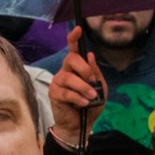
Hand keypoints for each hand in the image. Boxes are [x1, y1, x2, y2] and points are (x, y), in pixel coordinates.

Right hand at [49, 31, 103, 148]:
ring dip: (83, 87)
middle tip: (92, 81)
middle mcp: (65, 71)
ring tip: (91, 96)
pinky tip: (83, 103)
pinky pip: (66, 92)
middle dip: (84, 69)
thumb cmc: (89, 105)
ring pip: (69, 77)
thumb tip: (90, 55)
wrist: (80, 125)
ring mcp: (58, 82)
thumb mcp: (100, 88)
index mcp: (76, 68)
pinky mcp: (54, 94)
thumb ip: (95, 73)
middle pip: (71, 59)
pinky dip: (78, 97)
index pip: (73, 49)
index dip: (74, 38)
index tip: (78, 29)